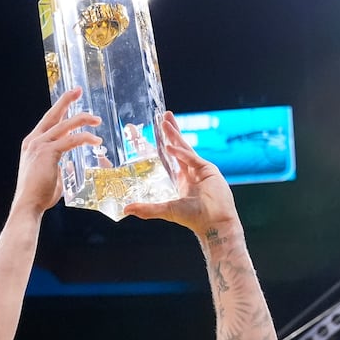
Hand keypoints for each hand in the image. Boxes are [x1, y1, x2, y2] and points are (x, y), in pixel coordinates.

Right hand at [15, 87, 99, 214]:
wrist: (28, 204)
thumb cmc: (39, 194)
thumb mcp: (50, 174)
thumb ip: (59, 165)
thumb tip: (70, 163)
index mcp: (33, 143)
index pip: (48, 121)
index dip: (59, 108)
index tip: (70, 97)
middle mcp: (34, 140)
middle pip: (53, 114)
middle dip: (66, 100)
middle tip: (78, 90)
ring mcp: (40, 145)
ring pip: (65, 125)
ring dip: (83, 120)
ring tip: (97, 120)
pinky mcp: (48, 152)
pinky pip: (70, 140)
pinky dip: (84, 138)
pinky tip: (96, 140)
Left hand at [123, 112, 239, 235]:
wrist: (214, 222)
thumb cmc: (194, 218)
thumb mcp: (167, 210)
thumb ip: (147, 209)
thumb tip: (126, 210)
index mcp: (182, 180)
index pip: (169, 158)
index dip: (162, 146)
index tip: (156, 134)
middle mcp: (191, 172)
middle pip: (178, 147)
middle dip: (171, 132)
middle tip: (163, 117)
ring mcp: (200, 169)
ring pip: (185, 148)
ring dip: (175, 134)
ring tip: (165, 121)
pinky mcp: (208, 170)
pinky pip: (192, 158)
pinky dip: (181, 153)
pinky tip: (170, 146)